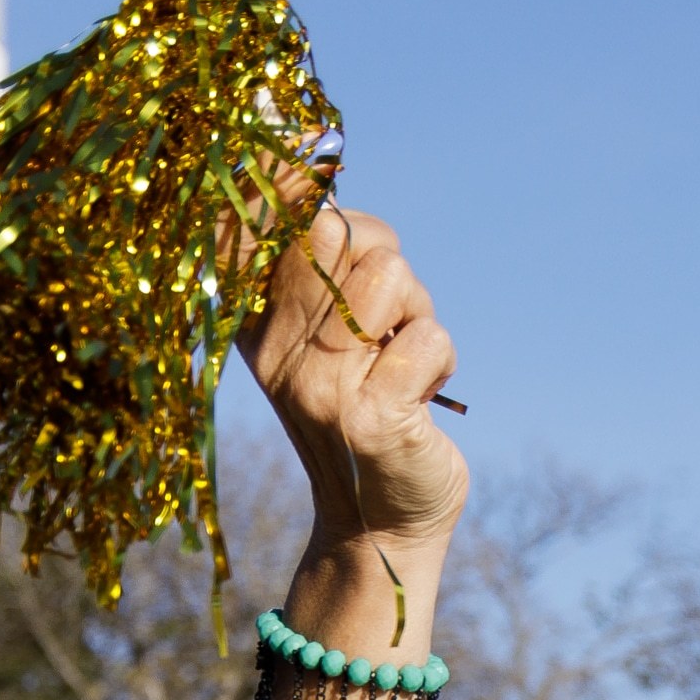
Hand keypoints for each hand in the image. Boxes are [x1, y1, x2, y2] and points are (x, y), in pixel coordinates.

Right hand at [236, 194, 466, 556]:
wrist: (380, 524)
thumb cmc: (365, 410)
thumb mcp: (327, 337)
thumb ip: (319, 266)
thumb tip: (312, 176)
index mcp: (259, 325)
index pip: (258, 222)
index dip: (288, 183)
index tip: (308, 176)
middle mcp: (278, 352)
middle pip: (334, 229)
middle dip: (380, 254)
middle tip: (384, 315)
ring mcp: (321, 387)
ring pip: (390, 275)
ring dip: (418, 312)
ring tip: (401, 360)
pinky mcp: (371, 417)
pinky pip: (429, 336)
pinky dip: (441, 360)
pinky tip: (421, 397)